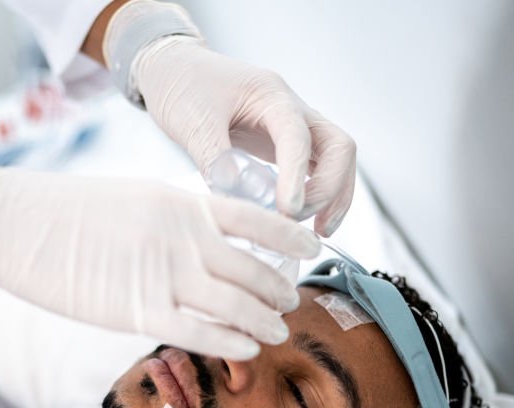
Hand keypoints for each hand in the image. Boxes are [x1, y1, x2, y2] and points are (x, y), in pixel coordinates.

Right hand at [0, 150, 320, 359]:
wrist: (12, 223)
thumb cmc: (64, 210)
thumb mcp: (133, 198)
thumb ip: (174, 221)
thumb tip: (204, 242)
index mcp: (180, 203)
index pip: (256, 218)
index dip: (291, 237)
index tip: (311, 249)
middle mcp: (180, 238)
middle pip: (252, 269)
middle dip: (278, 290)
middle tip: (289, 302)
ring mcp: (160, 275)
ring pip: (234, 305)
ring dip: (264, 321)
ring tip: (277, 331)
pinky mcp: (135, 312)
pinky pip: (198, 333)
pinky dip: (231, 342)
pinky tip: (248, 349)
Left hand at [133, 36, 355, 236]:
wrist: (175, 69)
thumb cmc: (183, 86)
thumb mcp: (192, 122)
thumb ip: (215, 158)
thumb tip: (237, 197)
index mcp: (270, 95)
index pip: (297, 135)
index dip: (296, 175)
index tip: (287, 210)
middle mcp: (292, 108)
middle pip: (338, 146)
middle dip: (330, 189)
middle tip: (299, 222)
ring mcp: (293, 125)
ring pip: (335, 158)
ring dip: (334, 196)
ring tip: (318, 231)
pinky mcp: (284, 143)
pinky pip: (316, 168)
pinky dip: (319, 195)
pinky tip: (305, 219)